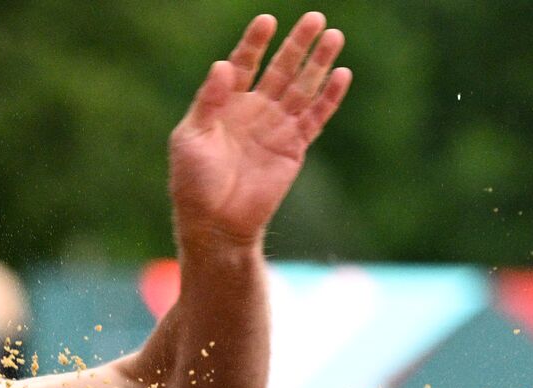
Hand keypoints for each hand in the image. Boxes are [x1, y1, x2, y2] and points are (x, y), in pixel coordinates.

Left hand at [169, 12, 351, 246]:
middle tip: (315, 18)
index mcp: (225, 104)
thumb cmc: (194, 182)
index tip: (267, 20)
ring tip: (334, 36)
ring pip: (301, 87)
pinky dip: (329, 97)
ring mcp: (276, 127)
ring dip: (318, 63)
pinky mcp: (294, 146)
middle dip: (297, 44)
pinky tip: (341, 75)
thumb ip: (207, 101)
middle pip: (280, 69)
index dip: (255, 43)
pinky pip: (315, 117)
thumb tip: (222, 64)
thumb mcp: (191, 138)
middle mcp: (254, 110)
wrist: (215, 222)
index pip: (243, 64)